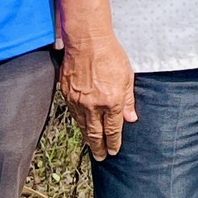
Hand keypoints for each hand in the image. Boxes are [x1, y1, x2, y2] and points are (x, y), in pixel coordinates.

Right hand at [62, 29, 137, 159]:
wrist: (87, 40)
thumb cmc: (110, 54)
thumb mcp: (127, 76)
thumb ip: (128, 100)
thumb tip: (130, 118)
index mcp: (111, 101)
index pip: (112, 129)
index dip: (114, 142)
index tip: (114, 150)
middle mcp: (93, 105)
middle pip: (95, 133)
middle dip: (99, 148)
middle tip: (101, 157)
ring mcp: (78, 100)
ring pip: (83, 125)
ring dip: (88, 137)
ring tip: (92, 145)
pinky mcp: (66, 93)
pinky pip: (73, 113)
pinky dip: (79, 122)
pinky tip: (82, 125)